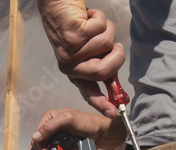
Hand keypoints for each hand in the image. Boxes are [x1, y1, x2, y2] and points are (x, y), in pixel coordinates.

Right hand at [28, 108, 125, 149]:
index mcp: (51, 117)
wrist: (102, 133)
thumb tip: (36, 136)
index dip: (39, 144)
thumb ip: (51, 126)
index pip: (38, 132)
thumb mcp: (69, 119)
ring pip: (44, 148)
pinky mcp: (63, 145)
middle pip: (39, 142)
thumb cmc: (89, 123)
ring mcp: (57, 137)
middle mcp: (52, 126)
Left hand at [37, 0, 124, 117]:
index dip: (102, 103)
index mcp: (74, 72)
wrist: (58, 3)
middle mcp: (69, 65)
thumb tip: (114, 81)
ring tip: (92, 25)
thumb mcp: (90, 51)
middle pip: (104, 70)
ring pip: (106, 45)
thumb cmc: (77, 25)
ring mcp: (70, 51)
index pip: (89, 92)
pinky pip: (101, 29)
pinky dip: (100, 18)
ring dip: (106, 30)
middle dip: (117, 56)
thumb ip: (100, 65)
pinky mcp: (73, 34)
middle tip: (116, 46)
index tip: (113, 112)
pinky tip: (87, 16)